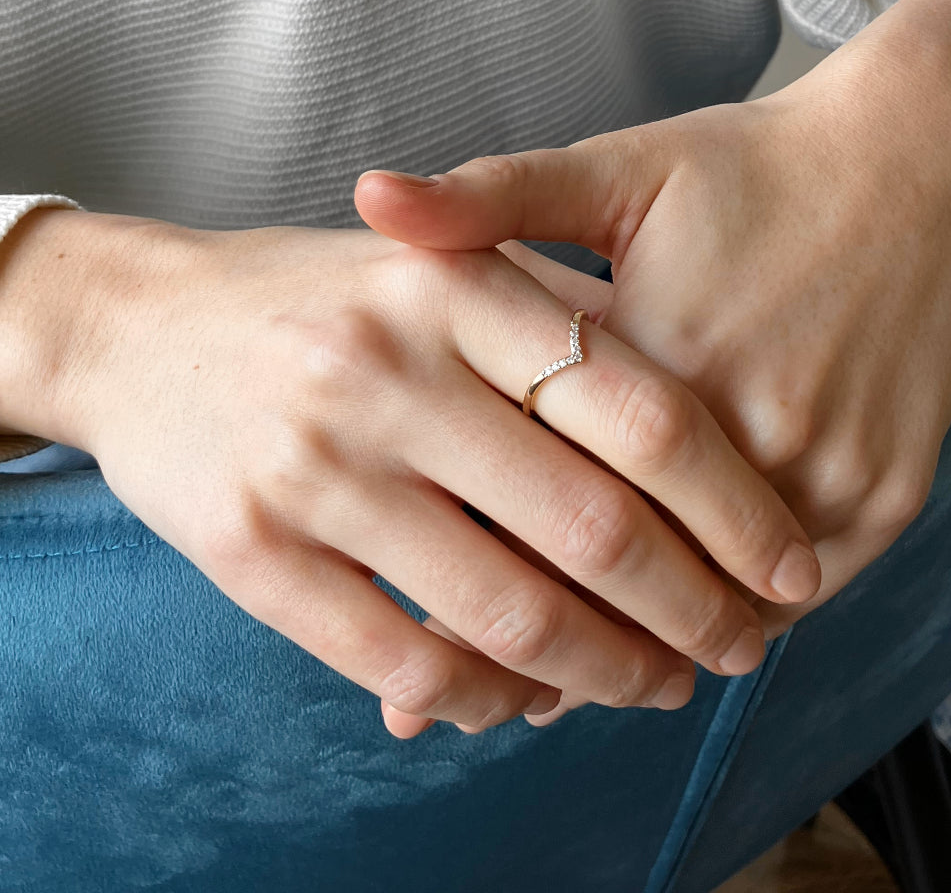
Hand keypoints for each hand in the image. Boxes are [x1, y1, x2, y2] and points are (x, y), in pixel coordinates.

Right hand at [0, 210, 817, 735]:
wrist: (142, 324)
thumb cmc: (319, 300)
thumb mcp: (437, 271)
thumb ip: (550, 322)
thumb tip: (695, 428)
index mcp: (456, 289)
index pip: (640, 411)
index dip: (735, 507)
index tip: (789, 570)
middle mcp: (389, 368)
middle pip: (592, 526)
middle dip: (693, 609)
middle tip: (739, 646)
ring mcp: (316, 462)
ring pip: (508, 610)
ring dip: (605, 670)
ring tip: (655, 682)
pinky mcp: (252, 549)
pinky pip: (403, 657)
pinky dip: (485, 698)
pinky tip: (528, 700)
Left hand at [357, 0, 950, 651]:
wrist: (906, 162)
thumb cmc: (743, 170)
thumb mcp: (613, 170)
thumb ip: (487, 199)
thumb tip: (366, 196)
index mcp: (666, 352)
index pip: (556, 499)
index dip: (487, 574)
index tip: (427, 633)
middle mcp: (755, 422)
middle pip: (638, 568)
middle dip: (562, 640)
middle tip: (502, 693)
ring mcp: (832, 466)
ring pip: (719, 600)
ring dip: (650, 643)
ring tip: (584, 681)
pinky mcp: (891, 488)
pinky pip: (800, 589)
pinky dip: (735, 618)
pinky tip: (685, 633)